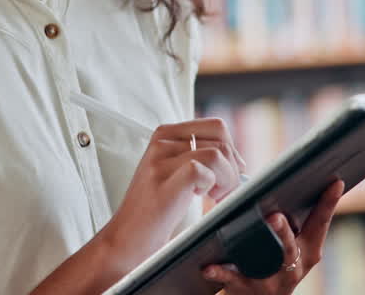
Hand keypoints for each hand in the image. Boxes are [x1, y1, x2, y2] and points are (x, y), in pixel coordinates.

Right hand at [97, 118, 246, 275]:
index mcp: (165, 135)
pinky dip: (211, 185)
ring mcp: (160, 160)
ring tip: (214, 195)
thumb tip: (238, 161)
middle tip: (225, 190)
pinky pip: (202, 170)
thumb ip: (199, 158)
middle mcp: (161, 143)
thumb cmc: (154, 210)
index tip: (231, 172)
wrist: (127, 237)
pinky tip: (201, 197)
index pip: (215, 126)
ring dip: (227, 179)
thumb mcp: (174, 172)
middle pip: (220, 140)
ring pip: (216, 154)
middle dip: (233, 167)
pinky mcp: (163, 180)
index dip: (232, 150)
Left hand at [201, 179, 345, 294]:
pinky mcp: (246, 289)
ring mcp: (271, 280)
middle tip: (275, 217)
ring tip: (245, 236)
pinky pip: (232, 279)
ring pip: (263, 263)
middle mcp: (293, 267)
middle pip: (288, 247)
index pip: (320, 223)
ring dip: (254, 250)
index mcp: (307, 250)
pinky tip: (208, 267)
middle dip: (282, 232)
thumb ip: (289, 220)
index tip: (335, 182)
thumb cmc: (275, 261)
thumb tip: (275, 179)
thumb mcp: (290, 246)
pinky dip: (220, 272)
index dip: (328, 203)